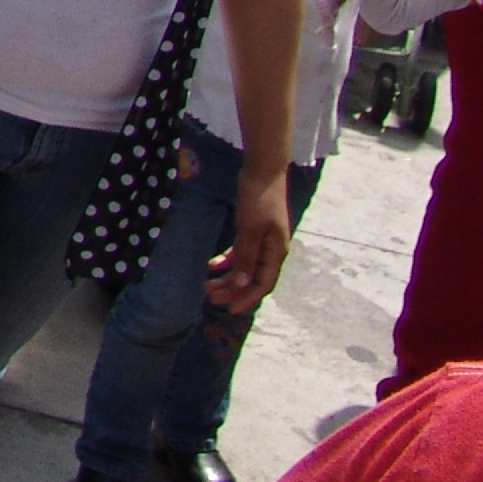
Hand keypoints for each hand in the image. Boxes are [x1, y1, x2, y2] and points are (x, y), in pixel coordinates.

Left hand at [204, 172, 292, 314]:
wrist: (262, 171)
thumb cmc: (258, 199)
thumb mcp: (250, 229)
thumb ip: (246, 256)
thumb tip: (242, 284)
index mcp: (275, 253)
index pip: (262, 284)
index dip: (246, 299)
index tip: (229, 310)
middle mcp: (270, 251)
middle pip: (252, 279)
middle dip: (232, 291)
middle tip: (210, 297)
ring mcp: (262, 241)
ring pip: (244, 267)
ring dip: (227, 278)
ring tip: (207, 285)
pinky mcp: (252, 231)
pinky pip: (240, 253)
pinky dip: (227, 260)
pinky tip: (212, 265)